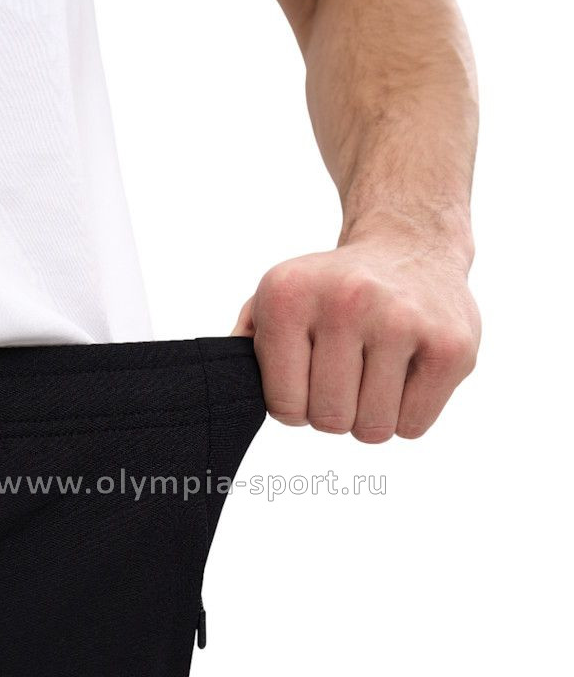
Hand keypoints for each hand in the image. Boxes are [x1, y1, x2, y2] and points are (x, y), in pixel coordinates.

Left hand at [233, 239, 479, 441]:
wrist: (411, 246)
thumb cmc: (333, 289)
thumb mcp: (275, 297)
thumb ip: (244, 343)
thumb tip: (226, 382)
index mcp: (290, 294)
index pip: (283, 405)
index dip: (294, 404)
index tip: (307, 375)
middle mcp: (347, 301)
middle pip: (329, 421)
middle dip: (333, 411)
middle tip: (346, 374)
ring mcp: (404, 320)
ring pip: (373, 430)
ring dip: (371, 416)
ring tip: (375, 372)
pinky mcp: (451, 345)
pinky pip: (413, 426)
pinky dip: (407, 414)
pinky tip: (405, 372)